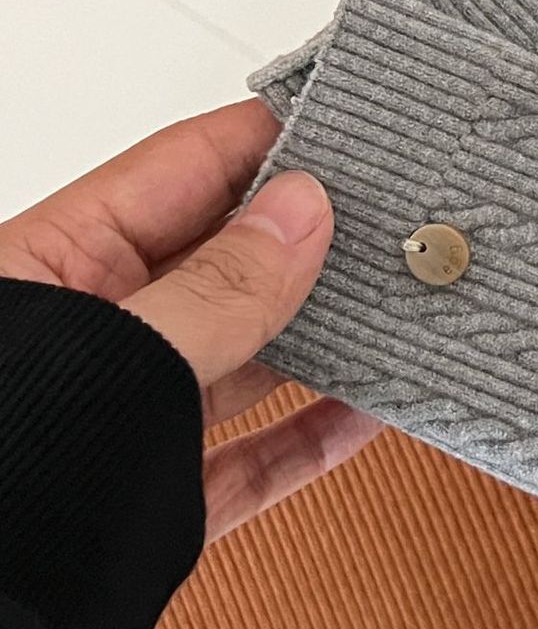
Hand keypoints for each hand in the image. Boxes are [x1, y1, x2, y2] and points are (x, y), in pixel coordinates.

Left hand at [0, 100, 379, 539]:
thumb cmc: (1, 475)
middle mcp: (93, 336)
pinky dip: (315, 434)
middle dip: (315, 241)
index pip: (180, 171)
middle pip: (224, 263)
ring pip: (247, 358)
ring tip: (407, 305)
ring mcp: (126, 418)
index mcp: (49, 267)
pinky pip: (251, 456)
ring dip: (329, 337)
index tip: (355, 130)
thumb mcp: (116, 358)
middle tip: (406, 220)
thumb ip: (217, 289)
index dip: (267, 144)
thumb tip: (301, 211)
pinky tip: (371, 410)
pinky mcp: (155, 498)